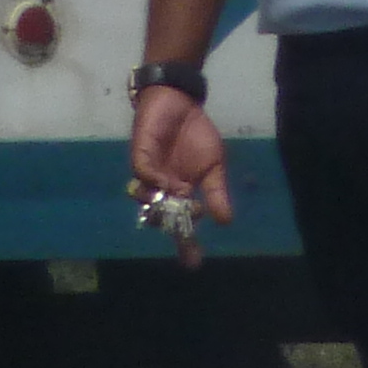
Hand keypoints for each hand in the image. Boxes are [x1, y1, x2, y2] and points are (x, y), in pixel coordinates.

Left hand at [129, 84, 233, 245]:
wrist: (182, 103)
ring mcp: (149, 171)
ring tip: (180, 204)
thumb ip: (217, 192)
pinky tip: (165, 183)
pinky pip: (141, 171)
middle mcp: (161, 187)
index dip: (185, 242)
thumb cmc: (196, 135)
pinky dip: (152, 180)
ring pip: (147, 197)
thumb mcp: (214, 166)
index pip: (181, 222)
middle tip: (184, 234)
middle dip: (170, 226)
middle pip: (160, 215)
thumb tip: (225, 221)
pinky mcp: (141, 153)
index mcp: (180, 193)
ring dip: (161, 204)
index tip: (193, 264)